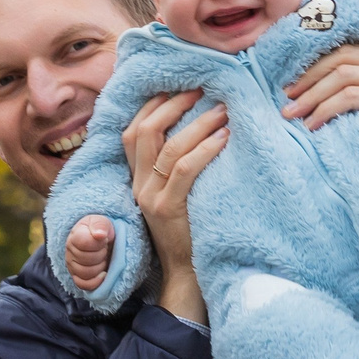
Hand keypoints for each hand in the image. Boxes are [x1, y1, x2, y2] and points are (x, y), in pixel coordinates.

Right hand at [64, 215, 116, 290]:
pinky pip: (83, 285)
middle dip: (101, 254)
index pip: (84, 242)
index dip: (98, 243)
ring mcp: (72, 266)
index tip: (104, 238)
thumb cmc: (100, 230)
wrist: (99, 241)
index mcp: (75, 236)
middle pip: (86, 260)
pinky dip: (95, 282)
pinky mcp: (76, 277)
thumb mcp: (102, 222)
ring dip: (100, 267)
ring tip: (103, 259)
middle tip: (104, 248)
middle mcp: (69, 252)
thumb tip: (100, 235)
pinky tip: (103, 274)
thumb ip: (100, 225)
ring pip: (85, 273)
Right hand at [121, 89, 225, 324]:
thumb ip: (177, 167)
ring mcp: (150, 198)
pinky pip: (184, 170)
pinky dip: (206, 148)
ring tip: (223, 110)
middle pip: (144, 131)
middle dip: (173, 104)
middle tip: (203, 88)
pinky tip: (225, 138)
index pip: (133, 131)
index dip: (152, 105)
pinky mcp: (167, 210)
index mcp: (136, 178)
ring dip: (197, 123)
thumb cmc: (190, 230)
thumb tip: (198, 125)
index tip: (178, 85)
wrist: (187, 274)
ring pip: (167, 148)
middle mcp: (137, 185)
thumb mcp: (175, 194)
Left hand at [284, 45, 358, 159]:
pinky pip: (350, 97)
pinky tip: (313, 125)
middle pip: (341, 59)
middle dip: (309, 78)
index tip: (291, 87)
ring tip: (294, 115)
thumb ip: (349, 98)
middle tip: (286, 100)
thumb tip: (302, 95)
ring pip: (343, 76)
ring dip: (312, 96)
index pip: (345, 52)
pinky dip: (326, 109)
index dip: (314, 66)